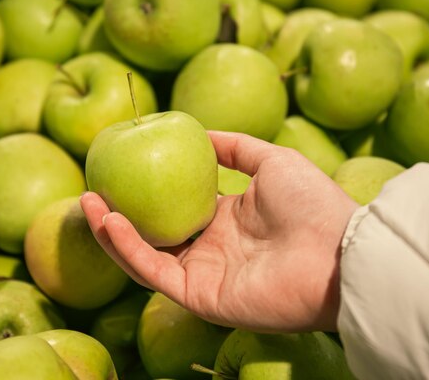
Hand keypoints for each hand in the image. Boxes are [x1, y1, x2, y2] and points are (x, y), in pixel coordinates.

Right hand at [80, 131, 358, 332]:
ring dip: (112, 232)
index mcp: (224, 221)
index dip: (143, 193)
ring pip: (144, 256)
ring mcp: (203, 275)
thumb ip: (235, 147)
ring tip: (88, 203)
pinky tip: (110, 222)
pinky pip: (155, 272)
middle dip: (117, 215)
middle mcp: (209, 249)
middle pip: (150, 235)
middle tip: (89, 189)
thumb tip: (200, 131)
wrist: (340, 252)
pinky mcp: (200, 296)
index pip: (173, 208)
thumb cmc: (312, 204)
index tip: (117, 168)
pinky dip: (129, 249)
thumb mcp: (271, 160)